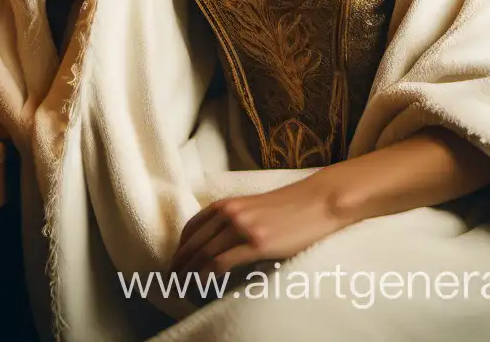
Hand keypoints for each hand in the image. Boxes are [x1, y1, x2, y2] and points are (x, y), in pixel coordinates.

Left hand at [168, 174, 347, 278]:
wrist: (317, 202)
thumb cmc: (288, 207)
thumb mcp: (253, 207)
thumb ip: (234, 219)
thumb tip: (218, 243)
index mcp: (227, 203)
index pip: (191, 228)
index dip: (180, 248)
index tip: (175, 264)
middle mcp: (230, 212)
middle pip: (194, 243)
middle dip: (180, 264)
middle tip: (172, 281)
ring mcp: (242, 227)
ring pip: (204, 253)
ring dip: (189, 273)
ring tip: (183, 287)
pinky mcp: (257, 243)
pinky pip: (221, 262)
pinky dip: (206, 275)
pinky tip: (201, 284)